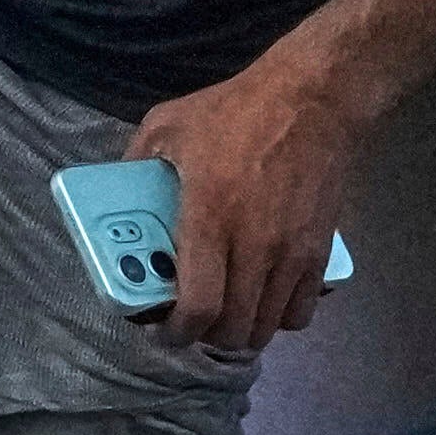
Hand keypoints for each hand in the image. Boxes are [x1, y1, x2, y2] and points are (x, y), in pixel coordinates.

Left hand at [123, 50, 379, 349]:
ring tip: (228, 311)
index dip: (178, 332)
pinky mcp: (319, 252)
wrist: (314, 98)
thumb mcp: (168, 125)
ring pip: (266, 327)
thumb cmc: (236, 111)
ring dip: (242, 330)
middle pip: (233, 329)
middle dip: (206, 336)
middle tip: (193, 319)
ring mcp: (291, 254)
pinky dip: (280, 316)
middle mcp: (252, 247)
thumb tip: (116, 192)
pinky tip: (266, 297)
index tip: (165, 329)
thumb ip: (136, 162)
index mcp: (209, 219)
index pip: (198, 307)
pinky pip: (301, 311)